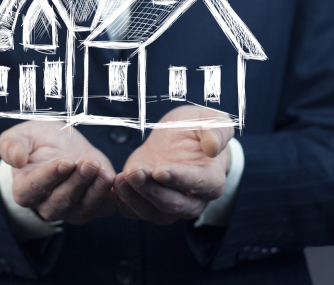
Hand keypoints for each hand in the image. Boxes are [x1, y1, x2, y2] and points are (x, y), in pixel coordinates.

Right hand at [0, 121, 116, 223]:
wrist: (66, 145)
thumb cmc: (40, 141)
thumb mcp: (22, 135)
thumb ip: (11, 145)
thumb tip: (16, 160)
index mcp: (25, 188)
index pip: (34, 188)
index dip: (50, 176)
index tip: (67, 162)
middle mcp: (46, 205)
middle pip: (61, 202)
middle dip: (77, 183)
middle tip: (90, 164)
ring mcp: (70, 209)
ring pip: (82, 210)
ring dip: (95, 193)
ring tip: (105, 174)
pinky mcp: (92, 207)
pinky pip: (102, 210)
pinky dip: (110, 199)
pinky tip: (116, 183)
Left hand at [115, 106, 232, 224]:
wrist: (180, 139)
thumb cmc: (198, 129)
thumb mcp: (212, 120)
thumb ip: (218, 131)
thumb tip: (213, 148)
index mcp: (213, 180)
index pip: (199, 184)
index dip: (179, 179)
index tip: (159, 171)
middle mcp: (194, 200)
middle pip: (174, 205)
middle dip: (152, 191)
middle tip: (134, 173)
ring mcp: (171, 206)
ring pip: (153, 213)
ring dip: (135, 198)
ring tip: (120, 179)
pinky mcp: (149, 204)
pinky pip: (135, 212)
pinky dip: (124, 201)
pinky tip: (115, 184)